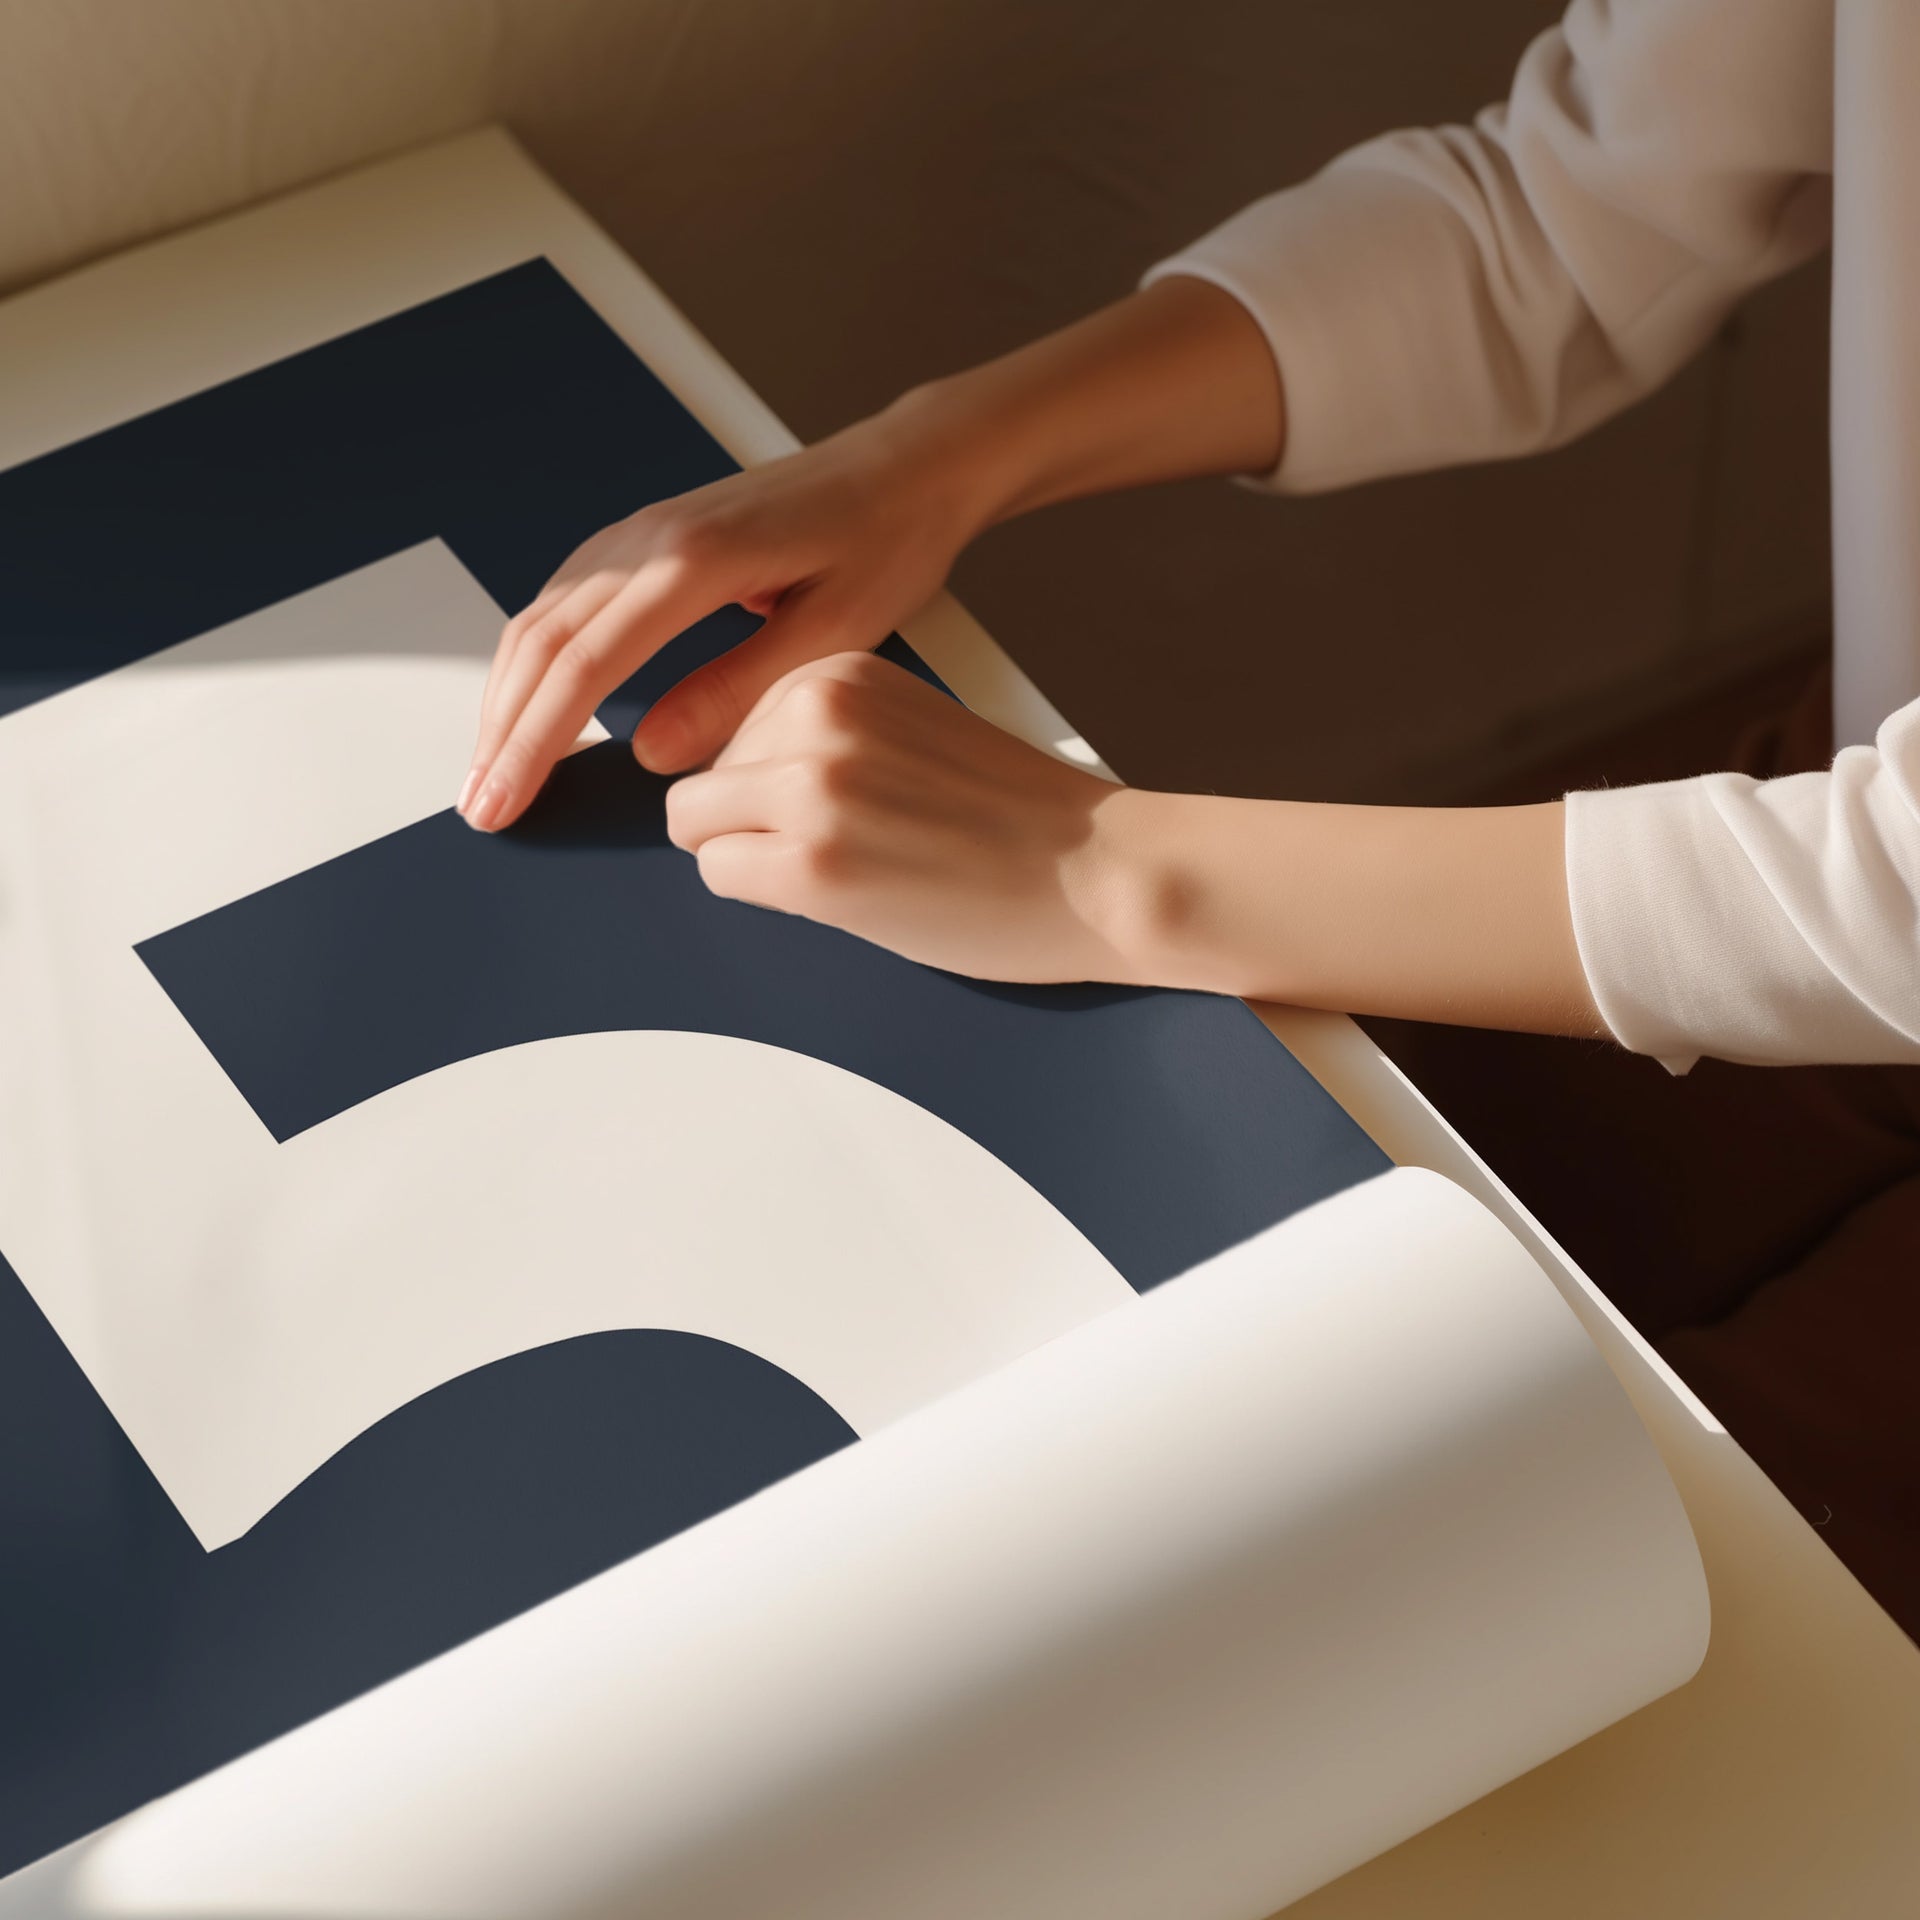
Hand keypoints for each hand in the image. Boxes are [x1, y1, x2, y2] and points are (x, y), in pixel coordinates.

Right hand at [459, 402, 993, 833]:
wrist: (905, 467)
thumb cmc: (886, 542)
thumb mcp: (831, 633)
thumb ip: (737, 691)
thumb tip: (653, 754)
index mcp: (695, 561)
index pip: (585, 665)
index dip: (536, 742)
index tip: (506, 802)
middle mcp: (650, 536)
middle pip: (544, 642)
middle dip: (502, 733)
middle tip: (480, 808)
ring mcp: (642, 530)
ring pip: (543, 616)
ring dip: (507, 696)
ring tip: (490, 769)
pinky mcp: (648, 535)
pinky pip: (567, 598)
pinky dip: (535, 657)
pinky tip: (528, 699)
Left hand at [663, 652, 1155, 983]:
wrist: (1099, 870)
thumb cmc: (1023, 818)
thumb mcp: (908, 730)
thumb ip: (825, 734)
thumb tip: (736, 774)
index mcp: (841, 672)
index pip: (733, 722)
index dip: (770, 780)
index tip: (833, 802)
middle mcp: (817, 714)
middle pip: (705, 774)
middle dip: (752, 819)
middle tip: (842, 845)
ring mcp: (810, 788)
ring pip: (697, 824)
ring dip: (754, 856)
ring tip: (846, 866)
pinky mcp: (812, 863)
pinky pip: (720, 874)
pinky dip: (766, 894)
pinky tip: (842, 894)